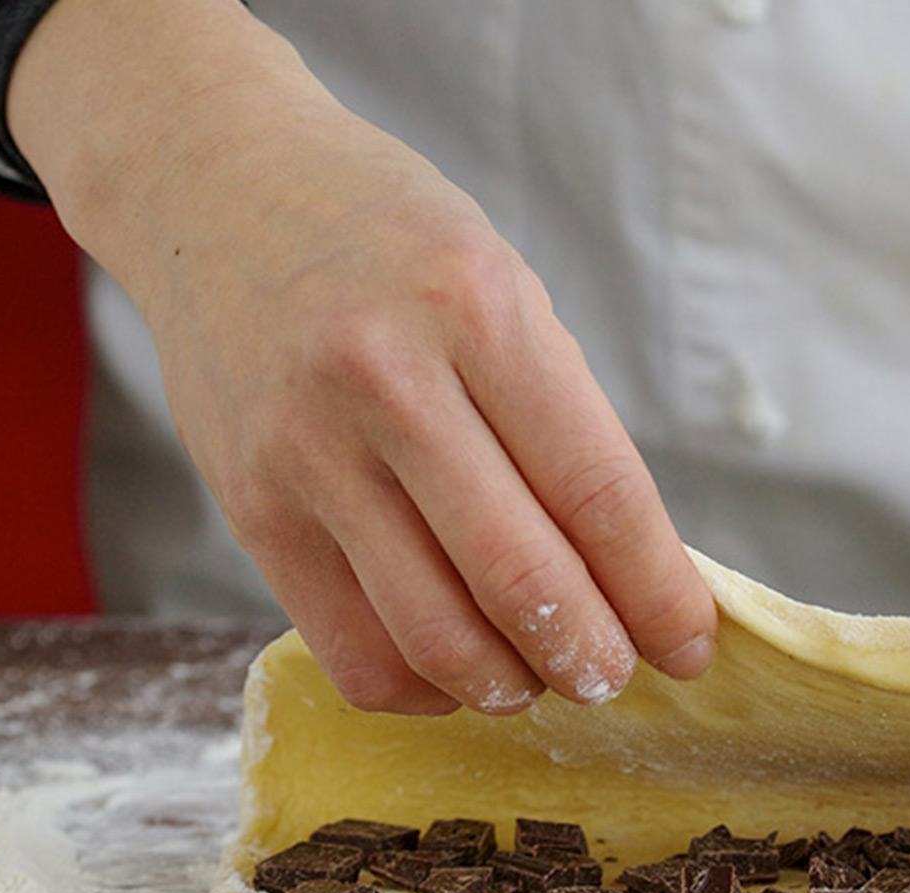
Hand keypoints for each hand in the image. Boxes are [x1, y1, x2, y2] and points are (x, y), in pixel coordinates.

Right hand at [12, 0, 717, 713]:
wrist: (218, 187)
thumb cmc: (394, 247)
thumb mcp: (506, 291)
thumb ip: (564, 424)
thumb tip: (638, 579)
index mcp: (481, 311)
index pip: (599, 492)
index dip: (659, 592)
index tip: (691, 645)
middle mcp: (388, 381)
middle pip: (520, 577)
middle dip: (591, 657)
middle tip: (616, 677)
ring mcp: (306, 451)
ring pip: (434, 634)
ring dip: (511, 685)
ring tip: (541, 676)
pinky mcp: (249, 507)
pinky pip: (350, 648)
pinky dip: (423, 688)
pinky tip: (456, 668)